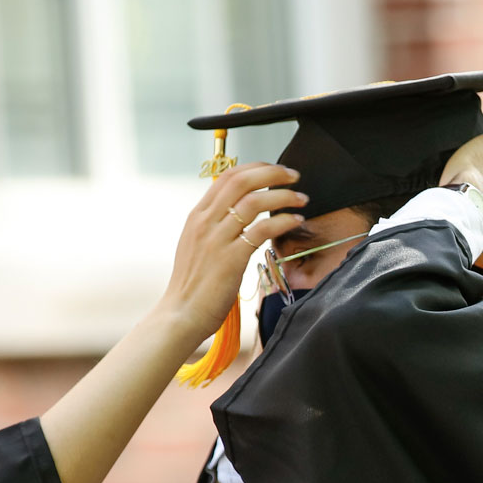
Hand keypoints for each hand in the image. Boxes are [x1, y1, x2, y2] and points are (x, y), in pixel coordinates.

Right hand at [153, 162, 306, 355]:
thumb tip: (236, 215)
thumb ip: (214, 228)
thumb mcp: (196, 247)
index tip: (275, 171)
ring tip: (301, 199)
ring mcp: (217, 239)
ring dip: (283, 196)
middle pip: (241, 181)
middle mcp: (205, 222)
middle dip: (272, 172)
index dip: (255, 168)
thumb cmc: (192, 287)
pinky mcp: (231, 259)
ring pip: (254, 201)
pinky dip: (282, 220)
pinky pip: (261, 229)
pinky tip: (295, 221)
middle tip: (293, 176)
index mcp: (197, 216)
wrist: (181, 315)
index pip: (227, 177)